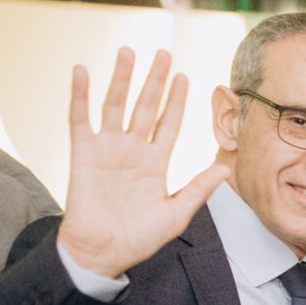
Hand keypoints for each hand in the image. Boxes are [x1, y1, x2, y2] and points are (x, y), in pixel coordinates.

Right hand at [56, 47, 229, 278]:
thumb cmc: (140, 238)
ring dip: (122, 78)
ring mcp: (107, 148)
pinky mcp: (82, 152)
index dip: (177, 101)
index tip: (186, 77)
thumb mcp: (177, 213)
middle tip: (163, 52)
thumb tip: (226, 169)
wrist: (103, 252)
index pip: (170, 123)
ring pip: (116, 105)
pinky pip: (80, 117)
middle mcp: (133, 150)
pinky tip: (83, 70)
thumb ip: (198, 189)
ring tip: (129, 52)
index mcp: (156, 163)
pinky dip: (80, 94)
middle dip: (154, 80)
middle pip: (146, 106)